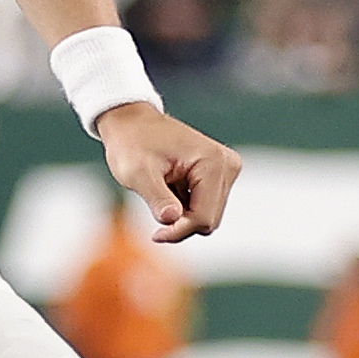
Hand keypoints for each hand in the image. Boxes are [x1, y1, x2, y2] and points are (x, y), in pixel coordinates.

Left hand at [96, 104, 240, 241]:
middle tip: (155, 210)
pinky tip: (169, 189)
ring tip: (161, 193)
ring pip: (208, 216)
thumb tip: (171, 220)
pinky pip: (205, 206)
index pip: (204, 217)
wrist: (132, 123)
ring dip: (183, 215)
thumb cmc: (132, 142)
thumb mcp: (138, 172)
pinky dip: (185, 207)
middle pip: (210, 220)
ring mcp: (225, 169)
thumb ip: (157, 198)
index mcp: (213, 162)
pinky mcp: (218, 175)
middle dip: (181, 223)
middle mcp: (227, 165)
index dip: (179, 231)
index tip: (155, 235)